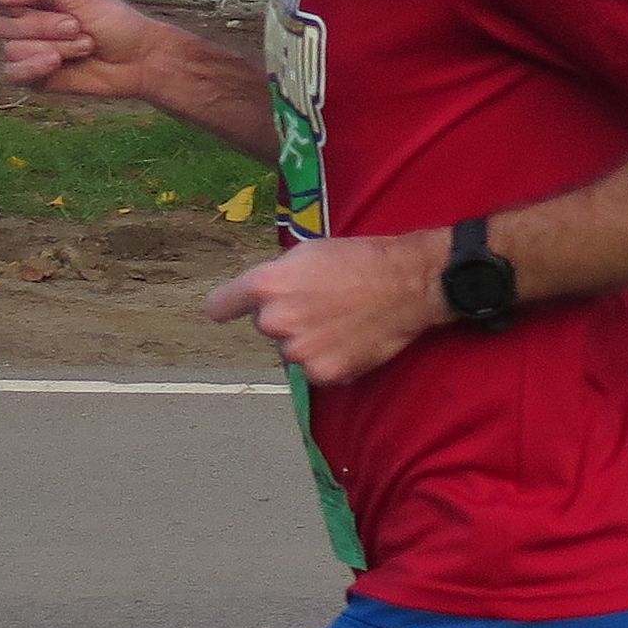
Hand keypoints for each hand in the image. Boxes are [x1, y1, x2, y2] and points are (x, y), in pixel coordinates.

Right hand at [0, 0, 180, 101]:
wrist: (137, 60)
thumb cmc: (111, 21)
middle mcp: (17, 18)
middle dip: (41, 25)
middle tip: (75, 24)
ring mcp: (23, 48)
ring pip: (11, 49)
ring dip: (53, 46)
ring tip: (83, 43)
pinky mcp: (31, 76)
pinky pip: (13, 74)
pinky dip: (35, 67)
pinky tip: (57, 64)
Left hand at [207, 232, 447, 385]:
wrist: (406, 284)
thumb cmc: (360, 260)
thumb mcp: (307, 253)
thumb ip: (276, 278)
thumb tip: (260, 296)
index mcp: (266, 285)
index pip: (221, 306)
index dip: (226, 307)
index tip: (226, 312)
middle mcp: (275, 320)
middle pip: (265, 326)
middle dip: (286, 317)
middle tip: (321, 303)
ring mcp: (298, 351)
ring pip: (291, 349)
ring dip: (308, 340)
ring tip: (340, 321)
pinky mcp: (321, 374)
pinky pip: (314, 370)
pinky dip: (329, 360)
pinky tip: (350, 339)